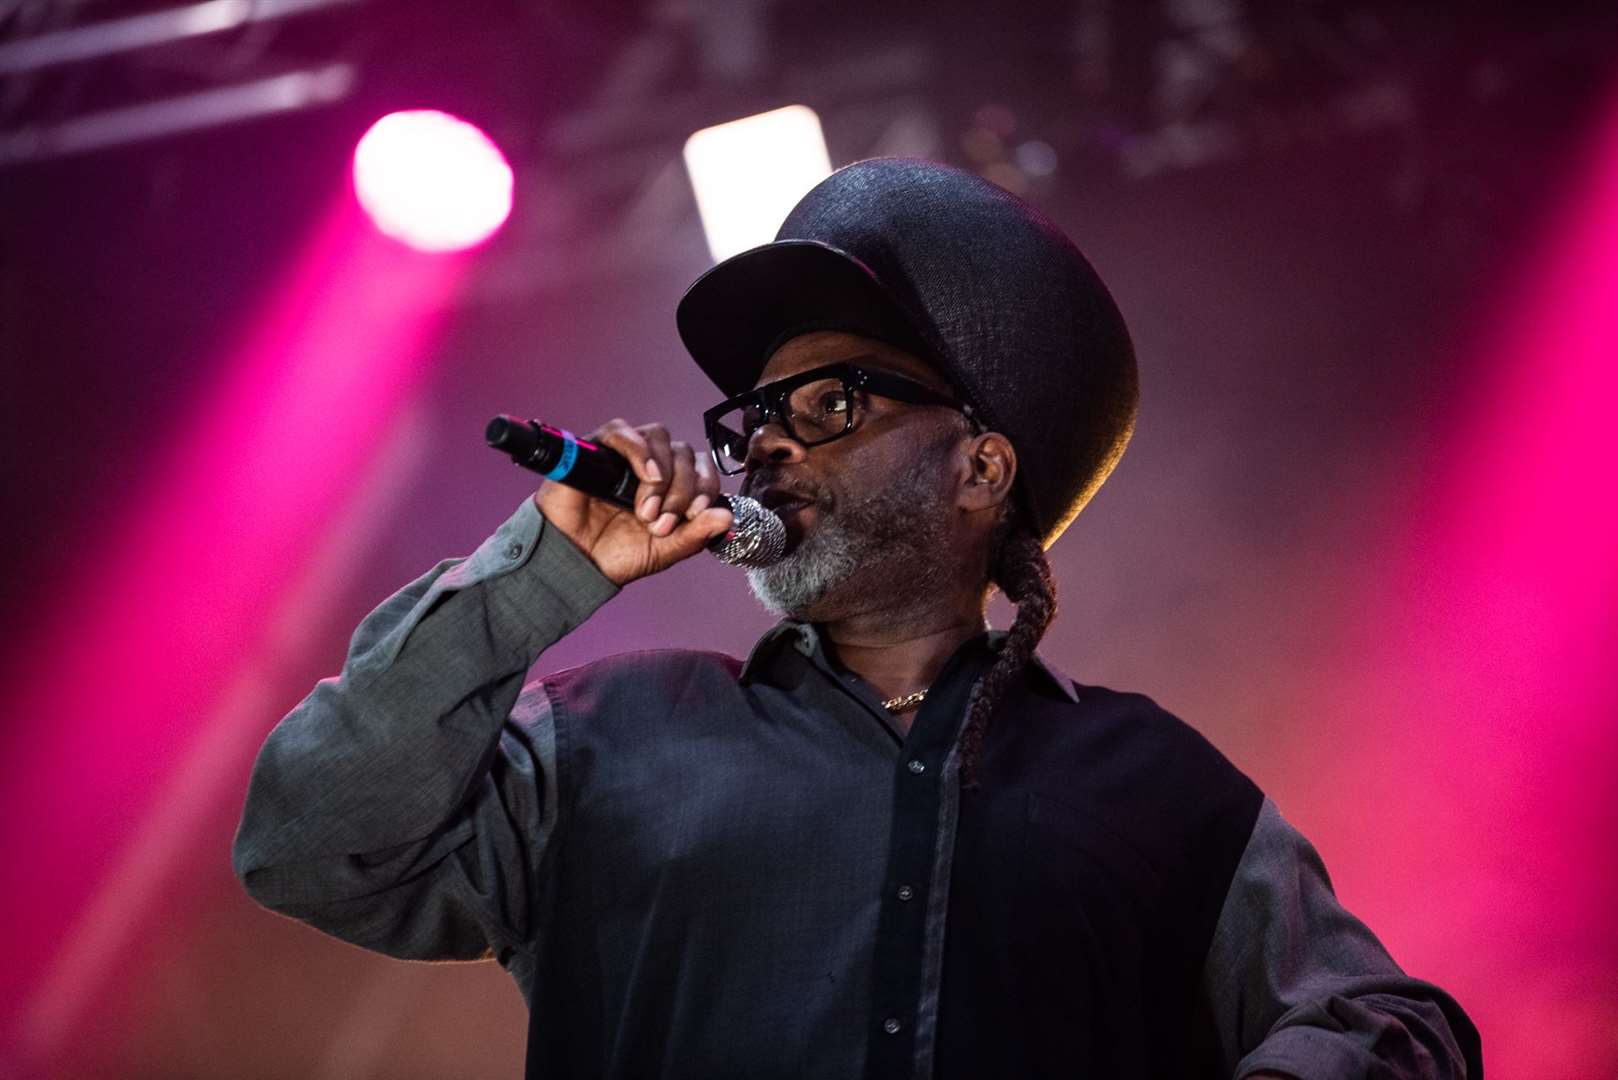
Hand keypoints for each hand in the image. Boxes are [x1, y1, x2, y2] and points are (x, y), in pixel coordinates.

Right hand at [534, 418, 732, 586]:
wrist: (573, 562)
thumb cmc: (614, 555)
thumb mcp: (664, 551)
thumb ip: (695, 535)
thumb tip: (727, 516)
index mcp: (671, 487)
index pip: (702, 468)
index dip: (705, 486)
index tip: (696, 514)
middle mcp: (651, 466)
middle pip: (683, 452)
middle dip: (681, 490)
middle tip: (662, 522)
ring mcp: (624, 456)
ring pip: (659, 437)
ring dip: (663, 473)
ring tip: (647, 509)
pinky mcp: (596, 449)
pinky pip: (621, 431)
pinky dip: (639, 449)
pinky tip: (645, 476)